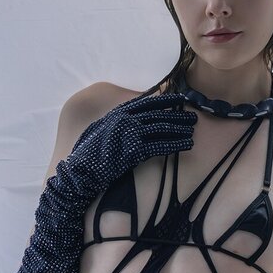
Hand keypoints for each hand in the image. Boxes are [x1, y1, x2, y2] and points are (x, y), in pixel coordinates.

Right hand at [59, 92, 196, 201]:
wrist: (79, 173)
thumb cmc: (87, 156)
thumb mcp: (98, 132)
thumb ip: (114, 123)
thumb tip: (127, 118)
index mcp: (116, 114)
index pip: (145, 102)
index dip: (164, 100)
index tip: (179, 99)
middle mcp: (124, 120)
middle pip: (157, 115)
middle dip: (177, 115)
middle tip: (193, 117)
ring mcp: (128, 134)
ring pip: (161, 128)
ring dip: (179, 129)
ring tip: (193, 131)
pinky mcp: (133, 151)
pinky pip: (159, 145)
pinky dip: (175, 144)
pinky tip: (187, 145)